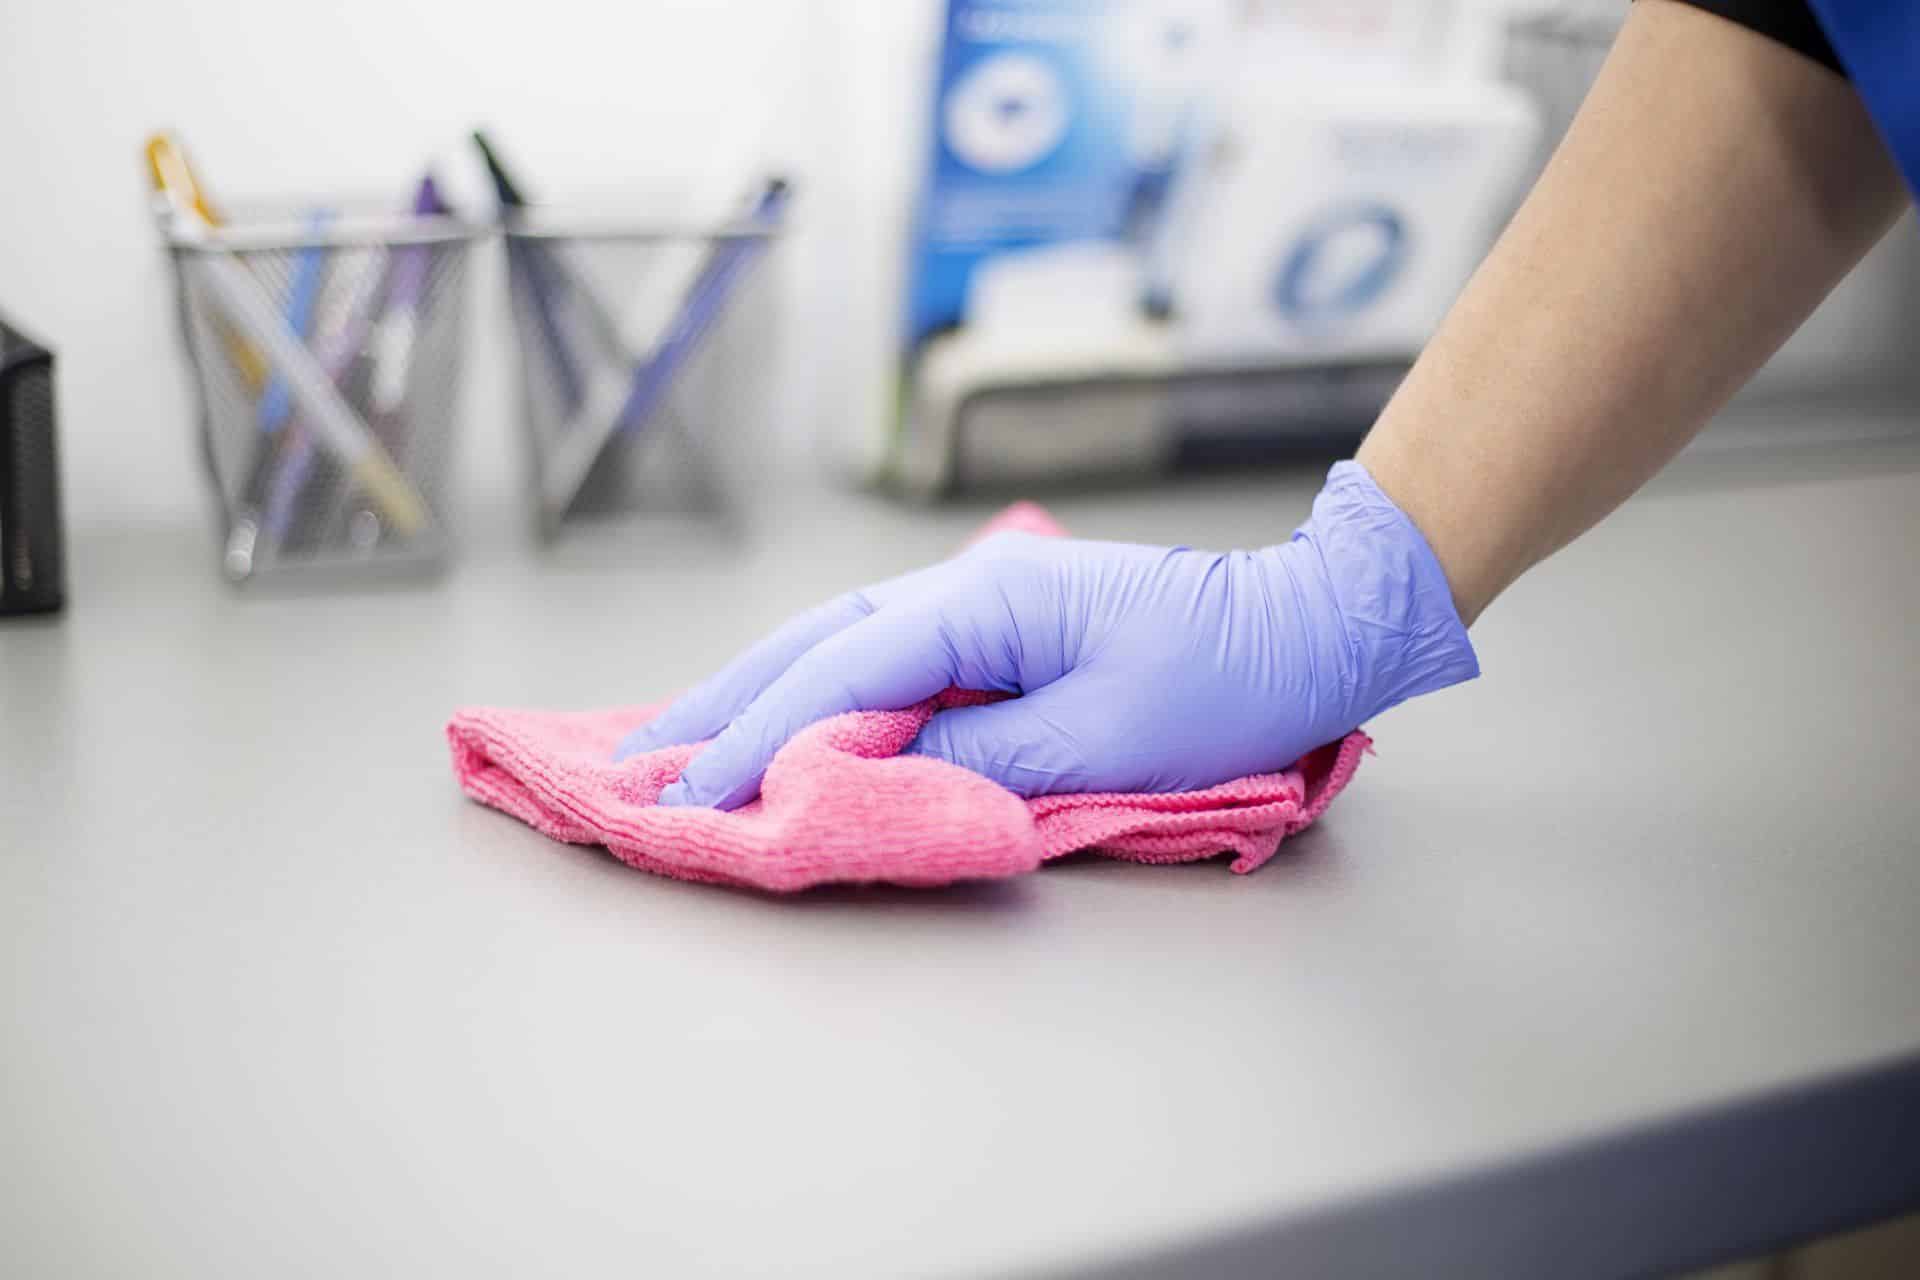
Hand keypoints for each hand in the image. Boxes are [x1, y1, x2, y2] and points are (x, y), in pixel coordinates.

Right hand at [615, 462, 1477, 808]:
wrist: (1304, 627)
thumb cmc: (1223, 684)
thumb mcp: (1100, 740)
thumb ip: (972, 760)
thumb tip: (859, 772)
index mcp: (982, 600)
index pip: (840, 675)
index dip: (759, 739)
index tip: (692, 797)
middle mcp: (961, 586)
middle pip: (811, 644)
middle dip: (722, 707)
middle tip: (637, 766)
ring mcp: (974, 602)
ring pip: (834, 644)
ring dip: (753, 693)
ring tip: (676, 742)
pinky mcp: (992, 630)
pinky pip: (878, 659)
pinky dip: (813, 690)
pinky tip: (777, 713)